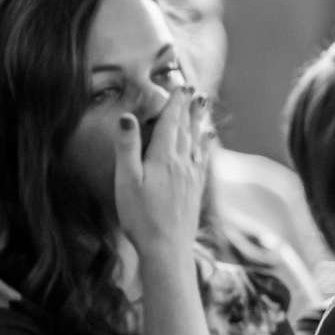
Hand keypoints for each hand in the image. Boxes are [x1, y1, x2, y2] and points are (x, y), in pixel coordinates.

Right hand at [112, 87, 211, 257]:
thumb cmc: (141, 217)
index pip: (170, 122)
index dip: (175, 103)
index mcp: (164, 157)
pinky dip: (205, 144)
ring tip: (204, 106)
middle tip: (194, 89)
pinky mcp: (196, 189)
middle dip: (189, 107)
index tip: (180, 85)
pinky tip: (208, 140)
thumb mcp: (126, 181)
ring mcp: (192, 176)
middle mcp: (183, 163)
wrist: (168, 248)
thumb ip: (127, 148)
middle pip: (186, 128)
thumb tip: (127, 116)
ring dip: (199, 121)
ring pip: (197, 141)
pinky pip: (203, 159)